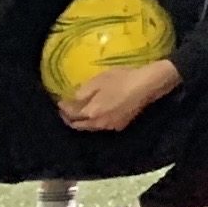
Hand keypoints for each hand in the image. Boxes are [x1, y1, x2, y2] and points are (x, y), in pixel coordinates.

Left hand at [59, 55, 178, 132]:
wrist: (148, 85)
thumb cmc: (122, 79)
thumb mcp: (99, 80)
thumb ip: (83, 92)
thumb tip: (72, 99)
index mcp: (91, 113)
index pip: (71, 115)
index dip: (63, 109)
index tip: (59, 103)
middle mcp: (99, 124)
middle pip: (79, 126)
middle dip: (70, 119)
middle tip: (65, 111)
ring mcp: (110, 126)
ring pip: (91, 127)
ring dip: (83, 122)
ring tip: (81, 113)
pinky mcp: (121, 125)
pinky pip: (103, 126)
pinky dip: (96, 121)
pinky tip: (99, 113)